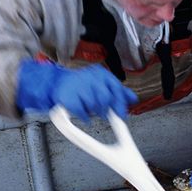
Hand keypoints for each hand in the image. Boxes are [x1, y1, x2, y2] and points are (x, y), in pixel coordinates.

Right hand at [15, 59, 137, 119]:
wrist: (58, 83)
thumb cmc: (83, 85)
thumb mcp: (103, 85)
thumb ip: (119, 92)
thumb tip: (133, 99)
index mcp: (101, 74)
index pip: (116, 88)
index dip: (120, 103)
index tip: (122, 115)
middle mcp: (90, 77)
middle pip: (105, 98)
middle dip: (105, 109)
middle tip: (104, 114)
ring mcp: (78, 85)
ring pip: (93, 106)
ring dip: (93, 111)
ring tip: (90, 108)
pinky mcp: (68, 97)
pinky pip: (81, 112)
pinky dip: (84, 116)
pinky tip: (83, 113)